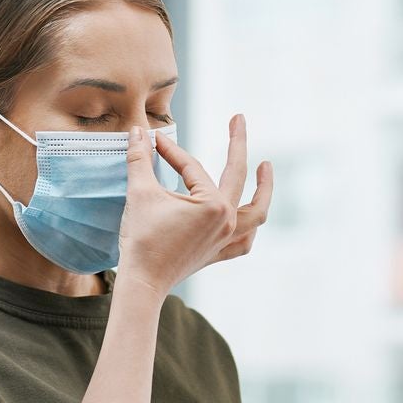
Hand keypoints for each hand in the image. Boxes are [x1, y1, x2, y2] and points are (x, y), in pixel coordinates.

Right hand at [117, 115, 269, 294]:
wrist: (142, 282)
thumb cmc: (141, 239)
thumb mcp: (139, 193)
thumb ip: (140, 159)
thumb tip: (136, 131)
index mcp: (213, 205)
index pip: (192, 168)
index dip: (170, 151)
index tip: (153, 140)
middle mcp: (227, 221)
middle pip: (238, 176)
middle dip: (238, 144)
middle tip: (239, 119)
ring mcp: (226, 239)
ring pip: (256, 212)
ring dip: (263, 190)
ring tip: (266, 167)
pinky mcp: (219, 254)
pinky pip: (244, 241)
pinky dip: (250, 227)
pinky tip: (250, 216)